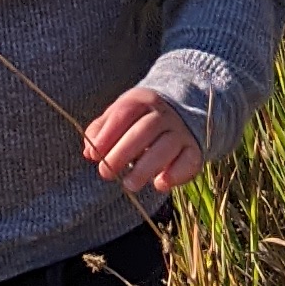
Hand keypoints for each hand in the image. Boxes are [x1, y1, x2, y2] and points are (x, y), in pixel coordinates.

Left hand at [84, 84, 204, 197]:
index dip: (108, 134)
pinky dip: (175, 174)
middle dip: (122, 152)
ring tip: (129, 185)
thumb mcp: (119, 117)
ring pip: (166, 147)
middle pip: (144, 130)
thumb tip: (90, 152)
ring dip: (145, 168)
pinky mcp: (194, 150)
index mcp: (143, 100)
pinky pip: (189, 161)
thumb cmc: (139, 120)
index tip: (94, 155)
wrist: (181, 114)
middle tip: (106, 172)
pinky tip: (159, 184)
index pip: (125, 113)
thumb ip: (101, 131)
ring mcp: (182, 131)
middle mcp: (165, 114)